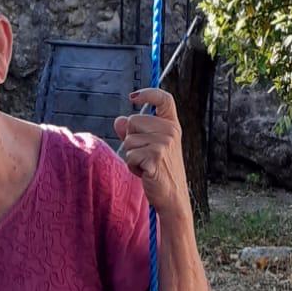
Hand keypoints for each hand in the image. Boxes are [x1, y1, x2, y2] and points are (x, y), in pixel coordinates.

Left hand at [113, 89, 189, 216]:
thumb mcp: (148, 147)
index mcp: (172, 125)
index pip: (164, 99)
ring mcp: (164, 143)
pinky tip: (145, 173)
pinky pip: (130, 155)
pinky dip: (132, 166)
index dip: (148, 93)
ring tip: (146, 165)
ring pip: (128, 140)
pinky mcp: (155, 157)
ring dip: (131, 155)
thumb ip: (134, 133)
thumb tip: (119, 120)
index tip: (133, 97)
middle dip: (131, 139)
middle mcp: (170, 131)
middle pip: (133, 121)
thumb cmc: (160, 171)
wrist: (172, 196)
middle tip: (145, 155)